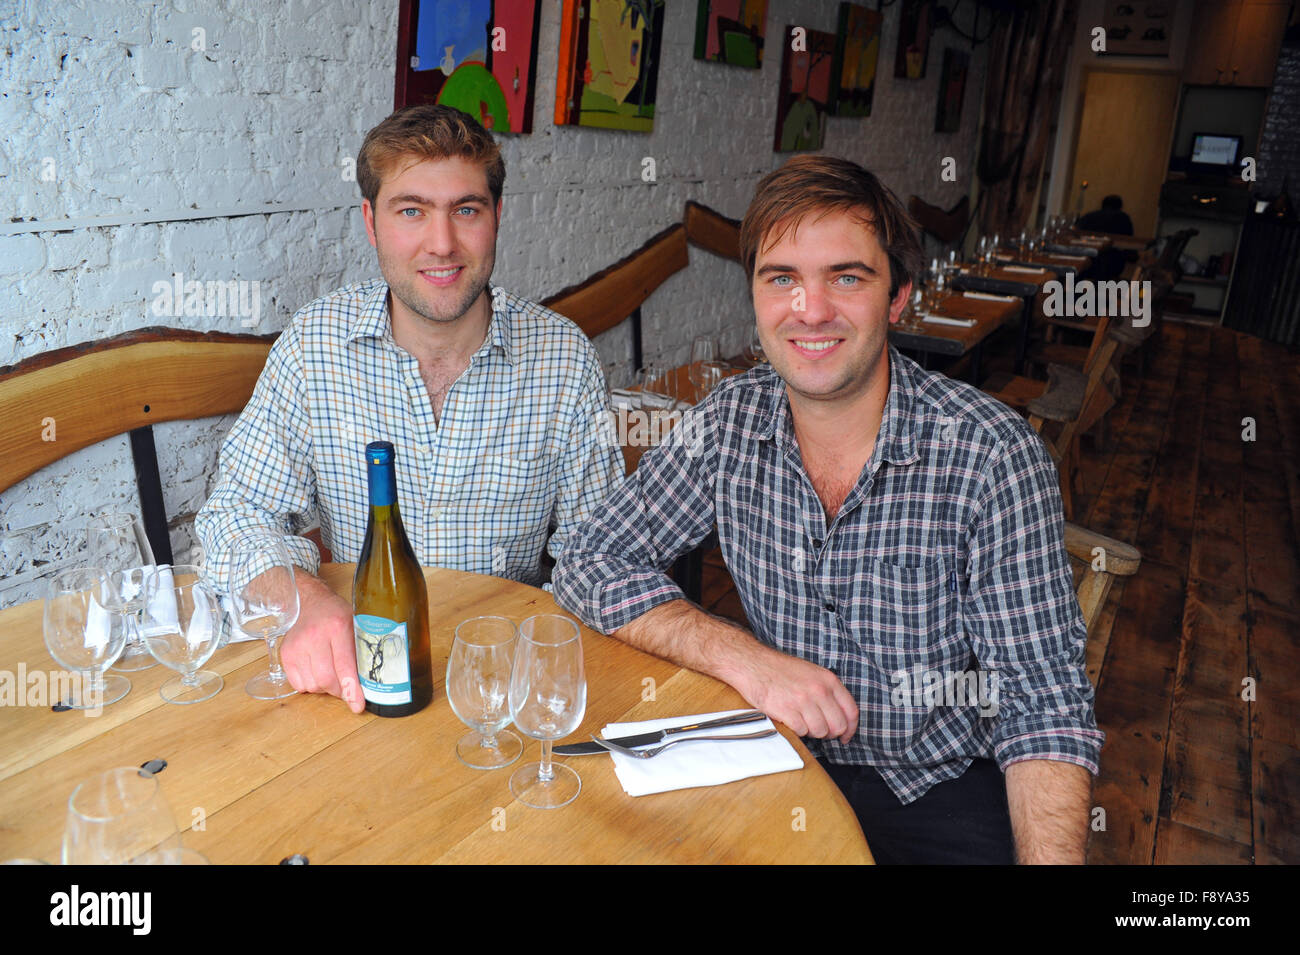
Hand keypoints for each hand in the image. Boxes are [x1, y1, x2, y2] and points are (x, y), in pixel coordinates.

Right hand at [279, 572, 363, 712]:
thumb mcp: (356, 625)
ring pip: (313, 685)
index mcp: (338, 627)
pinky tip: (316, 672)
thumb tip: (372, 684)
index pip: (345, 666)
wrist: (311, 602)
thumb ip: (362, 651)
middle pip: (326, 680)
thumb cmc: (337, 615)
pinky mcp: (285, 655)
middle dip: (339, 691)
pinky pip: (299, 685)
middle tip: (346, 688)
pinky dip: (310, 685)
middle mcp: (315, 637)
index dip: (352, 690)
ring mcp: (297, 646)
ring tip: (331, 674)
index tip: (357, 705)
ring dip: (325, 688)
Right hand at [727, 643, 859, 742]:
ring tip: (800, 720)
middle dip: (830, 732)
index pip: (851, 711)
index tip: (846, 736)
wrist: (753, 664)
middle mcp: (818, 690)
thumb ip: (827, 691)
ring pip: (820, 731)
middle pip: (838, 726)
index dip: (850, 728)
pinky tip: (789, 719)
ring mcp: (803, 701)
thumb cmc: (780, 669)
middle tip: (819, 729)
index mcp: (828, 680)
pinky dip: (796, 730)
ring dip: (811, 731)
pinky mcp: (787, 711)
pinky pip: (801, 732)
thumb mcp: (811, 672)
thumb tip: (839, 715)